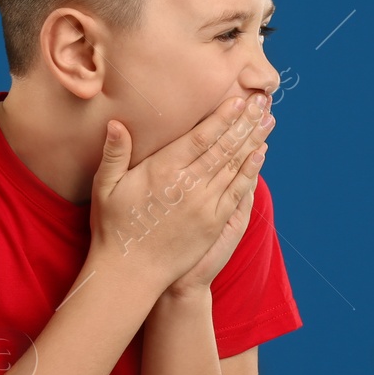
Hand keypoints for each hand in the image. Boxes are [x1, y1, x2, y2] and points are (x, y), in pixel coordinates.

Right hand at [89, 91, 275, 298]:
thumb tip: (116, 122)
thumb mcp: (105, 188)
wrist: (130, 274)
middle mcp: (189, 186)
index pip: (200, 137)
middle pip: (224, 147)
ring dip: (254, 141)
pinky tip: (260, 155)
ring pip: (235, 166)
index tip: (238, 100)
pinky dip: (251, 171)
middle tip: (262, 101)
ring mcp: (205, 206)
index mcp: (163, 171)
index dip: (222, 117)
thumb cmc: (113, 228)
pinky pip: (238, 192)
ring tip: (268, 120)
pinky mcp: (213, 224)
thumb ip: (114, 154)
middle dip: (245, 122)